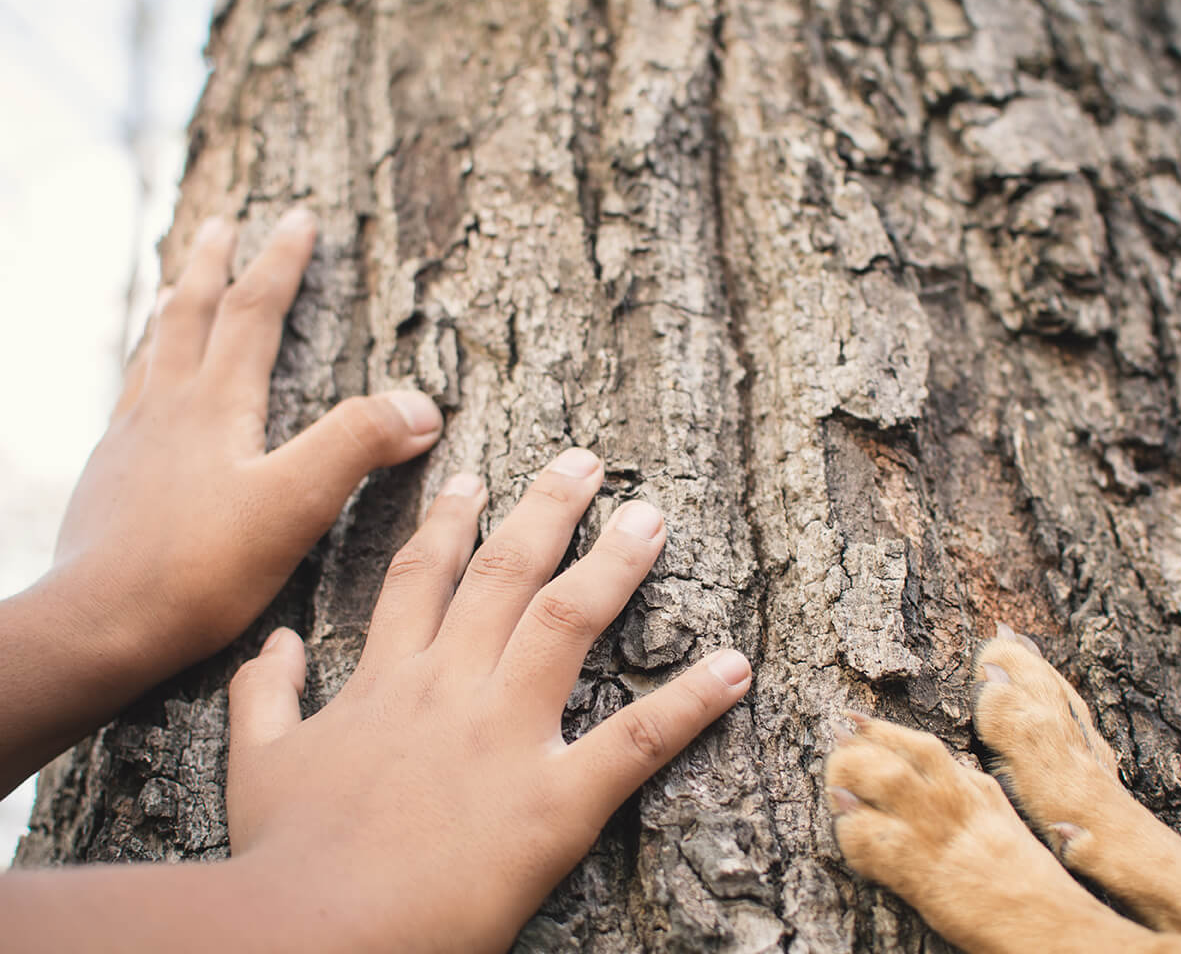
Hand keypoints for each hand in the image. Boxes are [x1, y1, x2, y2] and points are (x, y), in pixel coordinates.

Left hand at [51, 208, 442, 669]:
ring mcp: (128, 442)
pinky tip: (148, 397)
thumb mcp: (294, 504)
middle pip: (188, 315)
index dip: (281, 263)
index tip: (300, 220)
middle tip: (222, 225)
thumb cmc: (197, 570)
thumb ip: (356, 445)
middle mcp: (164, 407)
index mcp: (212, 403)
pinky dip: (147, 373)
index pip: (252, 311)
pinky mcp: (109, 481)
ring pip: (152, 353)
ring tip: (175, 288)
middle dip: (212, 264)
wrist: (96, 625)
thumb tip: (421, 405)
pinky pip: (130, 401)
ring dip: (172, 310)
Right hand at [225, 449, 751, 951]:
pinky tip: (734, 666)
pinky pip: (637, 738)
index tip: (470, 477)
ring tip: (652, 517)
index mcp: (389, 681)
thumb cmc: (284, 856)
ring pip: (569, 620)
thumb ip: (267, 693)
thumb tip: (273, 641)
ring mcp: (505, 736)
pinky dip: (692, 701)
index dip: (447, 523)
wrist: (311, 931)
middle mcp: (451, 688)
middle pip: (506, 573)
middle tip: (585, 462)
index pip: (421, 578)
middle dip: (547, 509)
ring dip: (616, 563)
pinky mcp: (554, 800)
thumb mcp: (259, 763)